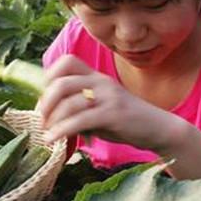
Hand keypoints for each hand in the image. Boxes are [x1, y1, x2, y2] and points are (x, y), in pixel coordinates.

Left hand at [38, 55, 179, 149]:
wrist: (158, 128)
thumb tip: (50, 120)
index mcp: (97, 77)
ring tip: (46, 134)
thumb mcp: (100, 110)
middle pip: (62, 82)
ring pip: (69, 103)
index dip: (50, 75)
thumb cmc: (126, 121)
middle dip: (46, 102)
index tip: (44, 97)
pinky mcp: (113, 114)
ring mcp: (108, 97)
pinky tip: (54, 139)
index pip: (67, 61)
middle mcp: (101, 82)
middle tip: (41, 119)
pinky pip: (80, 120)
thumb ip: (79, 110)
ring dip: (52, 120)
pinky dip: (62, 130)